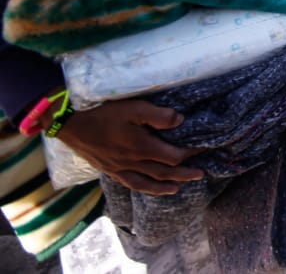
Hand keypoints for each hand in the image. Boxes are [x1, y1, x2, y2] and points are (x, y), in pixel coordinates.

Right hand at [56, 99, 203, 194]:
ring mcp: (119, 168)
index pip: (173, 156)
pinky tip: (147, 186)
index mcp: (142, 147)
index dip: (190, 154)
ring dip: (165, 186)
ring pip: (147, 182)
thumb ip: (158, 116)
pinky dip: (143, 188)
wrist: (70, 124)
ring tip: (178, 188)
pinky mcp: (109, 169)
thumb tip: (181, 121)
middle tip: (201, 175)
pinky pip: (130, 184)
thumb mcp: (134, 108)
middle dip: (184, 174)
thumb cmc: (104, 113)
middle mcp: (133, 162)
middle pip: (164, 172)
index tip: (203, 149)